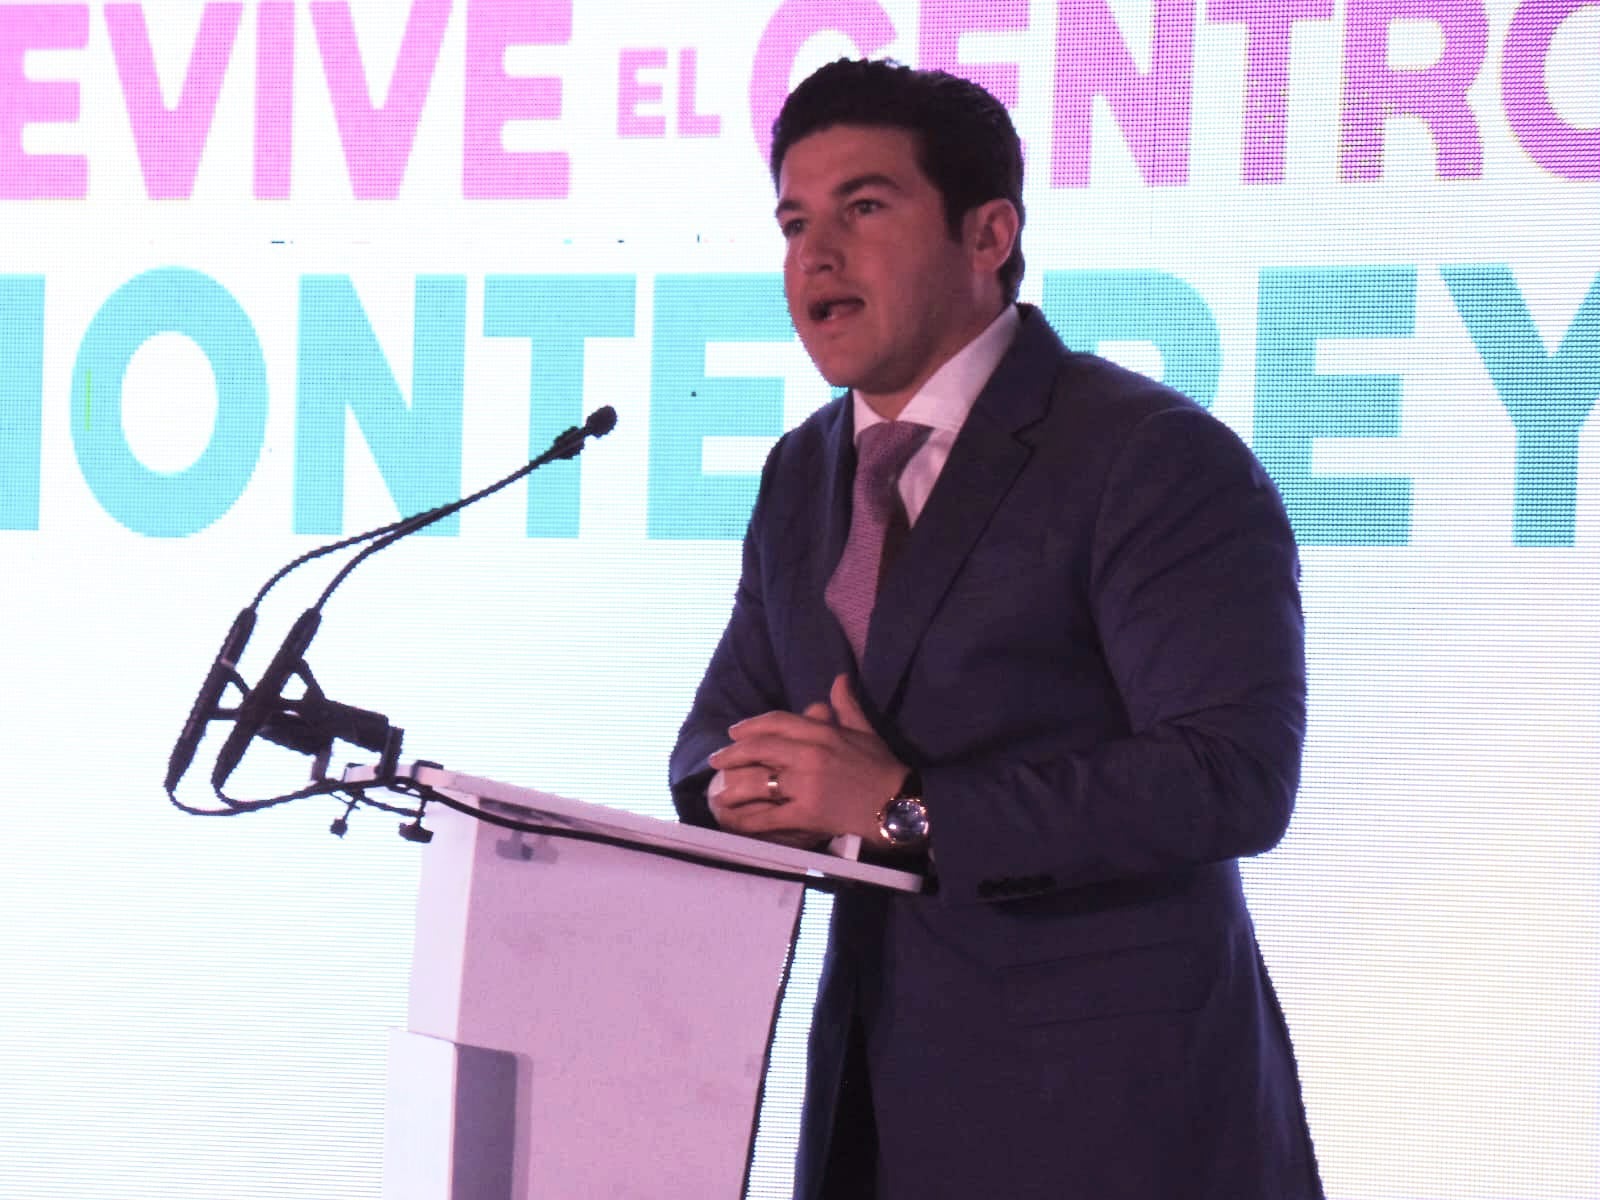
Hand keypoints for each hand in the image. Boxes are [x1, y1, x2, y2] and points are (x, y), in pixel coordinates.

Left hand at [706, 674, 907, 846]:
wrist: (901, 806)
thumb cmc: (884, 769)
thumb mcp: (865, 731)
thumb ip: (847, 705)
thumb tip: (839, 679)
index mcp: (823, 732)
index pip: (777, 721)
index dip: (751, 726)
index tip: (734, 733)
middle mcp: (810, 754)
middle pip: (760, 748)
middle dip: (732, 754)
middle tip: (717, 761)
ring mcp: (806, 784)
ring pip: (757, 782)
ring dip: (733, 788)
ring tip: (719, 794)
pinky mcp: (807, 814)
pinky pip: (768, 817)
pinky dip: (746, 820)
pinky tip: (732, 821)